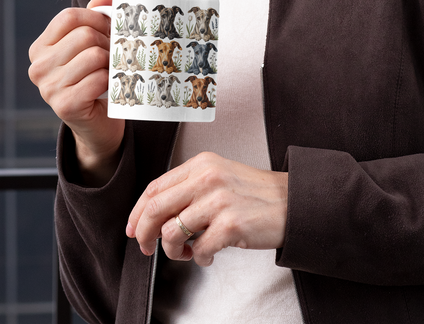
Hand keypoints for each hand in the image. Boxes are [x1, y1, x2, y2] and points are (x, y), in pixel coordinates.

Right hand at [28, 0, 124, 184]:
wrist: (98, 124)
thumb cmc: (95, 78)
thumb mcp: (94, 43)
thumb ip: (97, 15)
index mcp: (41, 47)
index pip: (69, 16)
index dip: (97, 18)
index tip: (110, 29)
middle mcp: (38, 67)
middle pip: (84, 34)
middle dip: (108, 42)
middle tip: (115, 54)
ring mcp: (48, 88)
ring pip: (94, 55)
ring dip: (111, 62)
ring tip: (112, 70)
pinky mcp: (65, 106)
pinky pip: (98, 78)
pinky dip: (110, 81)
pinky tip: (108, 87)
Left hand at [126, 151, 287, 265]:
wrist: (291, 202)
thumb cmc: (255, 193)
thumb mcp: (218, 176)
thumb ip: (189, 187)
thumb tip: (155, 214)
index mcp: (201, 164)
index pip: (156, 187)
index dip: (137, 212)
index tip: (133, 228)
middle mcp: (208, 178)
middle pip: (156, 208)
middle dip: (144, 234)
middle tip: (146, 248)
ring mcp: (219, 200)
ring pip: (172, 232)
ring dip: (174, 251)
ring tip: (187, 252)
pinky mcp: (231, 224)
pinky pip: (199, 250)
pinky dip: (200, 259)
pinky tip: (209, 255)